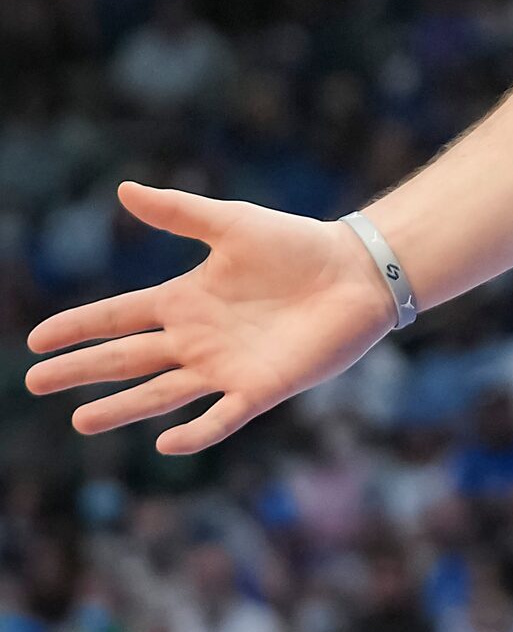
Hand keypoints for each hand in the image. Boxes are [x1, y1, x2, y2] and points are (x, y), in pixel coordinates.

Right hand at [26, 183, 396, 454]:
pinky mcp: (261, 387)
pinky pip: (221, 416)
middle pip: (128, 359)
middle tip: (36, 382)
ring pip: (162, 393)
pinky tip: (166, 442)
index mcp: (185, 300)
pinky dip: (195, 432)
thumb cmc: (298, 245)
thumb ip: (179, 211)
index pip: (118, 317)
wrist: (359, 270)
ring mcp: (225, 366)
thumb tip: (122, 189)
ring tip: (80, 422)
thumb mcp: (233, 224)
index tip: (34, 341)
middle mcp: (197, 339)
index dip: (78, 328)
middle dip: (83, 371)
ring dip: (122, 409)